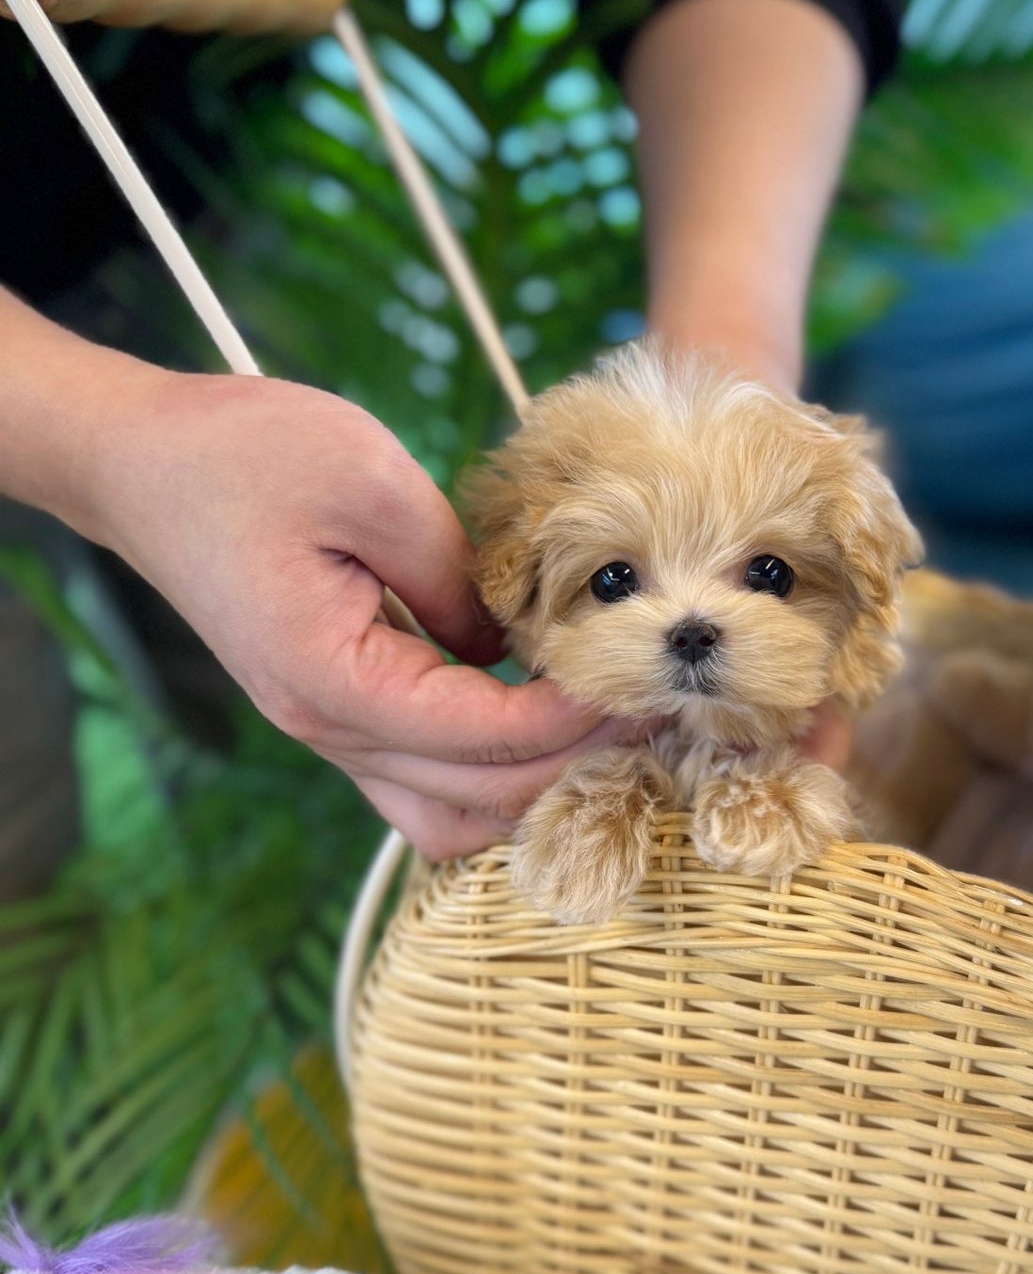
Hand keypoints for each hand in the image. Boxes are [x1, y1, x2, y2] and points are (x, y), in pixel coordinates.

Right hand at [78, 368, 641, 858]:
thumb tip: (515, 644)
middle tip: (650, 714)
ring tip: (604, 732)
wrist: (141, 466)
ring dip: (530, 792)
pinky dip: (491, 775)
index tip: (640, 683)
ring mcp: (326, 732)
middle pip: (477, 799)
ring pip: (448, 816)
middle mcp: (326, 729)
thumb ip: (456, 575)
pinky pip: (424, 783)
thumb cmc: (244, 456)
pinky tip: (544, 723)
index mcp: (332, 679)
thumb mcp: (370, 481)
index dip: (574, 720)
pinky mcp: (335, 714)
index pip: (484, 737)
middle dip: (574, 766)